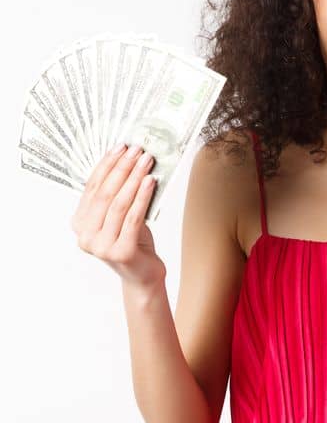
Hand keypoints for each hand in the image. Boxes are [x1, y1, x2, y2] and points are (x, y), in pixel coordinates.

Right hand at [71, 143, 165, 286]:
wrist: (142, 275)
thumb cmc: (133, 242)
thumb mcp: (121, 216)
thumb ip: (117, 196)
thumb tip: (130, 161)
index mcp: (79, 223)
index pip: (92, 187)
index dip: (106, 165)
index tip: (120, 147)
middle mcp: (84, 235)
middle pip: (104, 194)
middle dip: (122, 168)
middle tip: (137, 150)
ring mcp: (100, 245)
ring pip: (118, 204)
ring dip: (134, 178)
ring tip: (147, 162)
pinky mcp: (120, 252)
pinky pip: (133, 218)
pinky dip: (142, 197)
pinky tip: (151, 182)